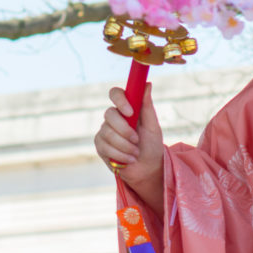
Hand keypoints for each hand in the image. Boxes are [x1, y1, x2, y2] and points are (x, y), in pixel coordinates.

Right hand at [94, 83, 164, 216]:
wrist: (147, 168)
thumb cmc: (151, 145)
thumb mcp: (153, 126)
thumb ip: (147, 105)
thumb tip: (147, 84)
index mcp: (127, 108)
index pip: (115, 94)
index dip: (120, 100)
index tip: (130, 112)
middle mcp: (114, 117)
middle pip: (109, 114)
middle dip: (124, 130)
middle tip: (136, 140)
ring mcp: (105, 131)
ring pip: (107, 132)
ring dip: (124, 145)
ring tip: (136, 153)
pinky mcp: (100, 145)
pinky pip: (104, 146)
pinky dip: (119, 154)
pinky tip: (129, 159)